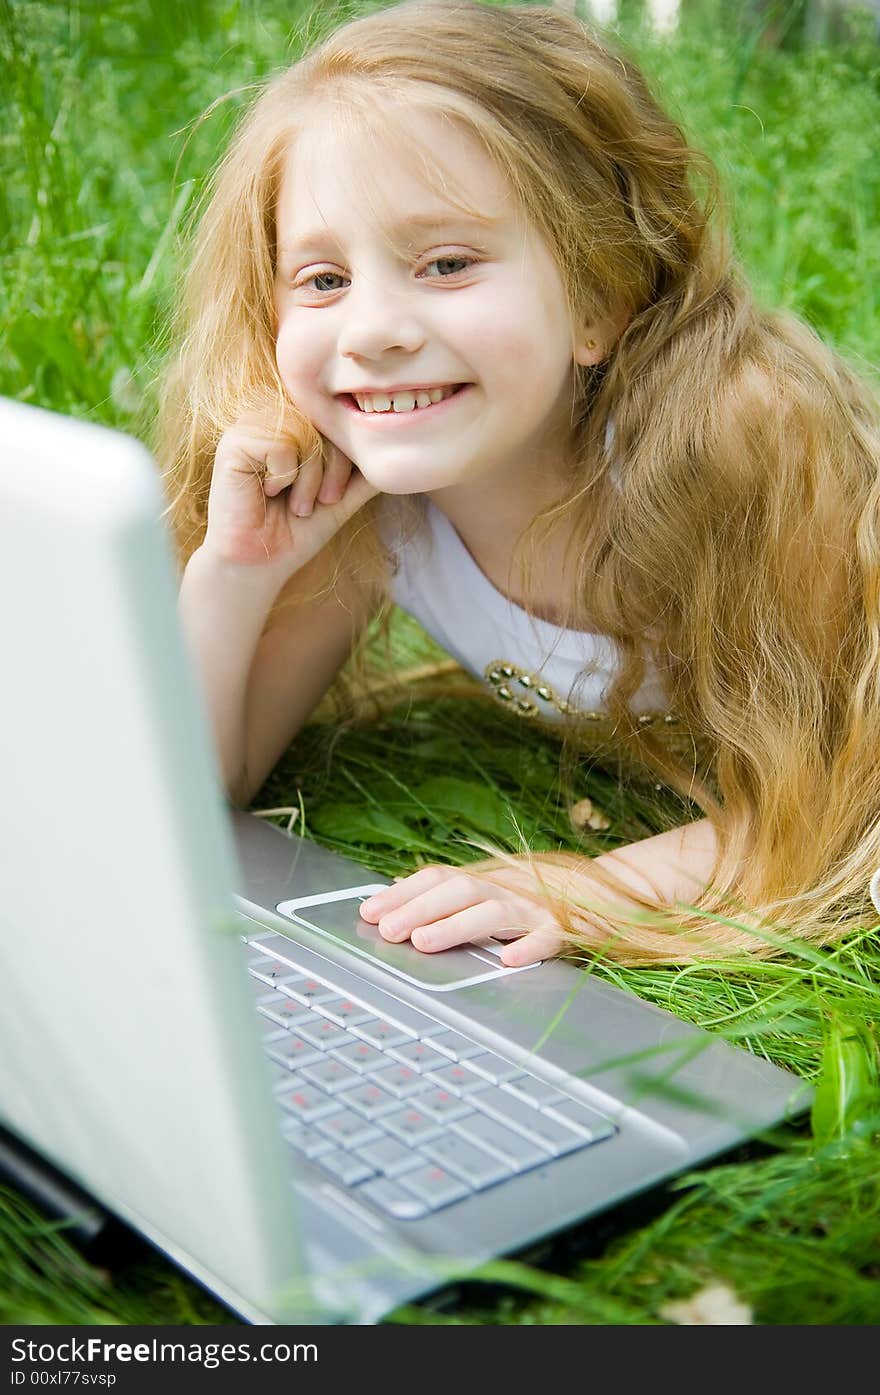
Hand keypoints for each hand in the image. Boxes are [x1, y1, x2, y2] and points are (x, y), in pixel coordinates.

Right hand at [204, 411, 377, 573]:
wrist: (260, 564)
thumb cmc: (295, 532)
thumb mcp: (341, 499)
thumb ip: (364, 475)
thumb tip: (401, 455)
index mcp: (294, 429)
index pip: (337, 424)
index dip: (343, 462)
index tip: (329, 498)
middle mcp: (272, 422)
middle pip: (323, 424)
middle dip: (331, 471)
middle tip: (315, 503)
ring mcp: (250, 429)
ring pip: (305, 433)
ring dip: (308, 479)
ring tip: (294, 504)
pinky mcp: (233, 443)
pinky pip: (280, 444)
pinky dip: (284, 476)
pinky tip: (267, 492)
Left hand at [359, 864, 566, 967]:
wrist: (605, 894)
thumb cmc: (536, 900)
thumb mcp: (491, 893)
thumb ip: (451, 897)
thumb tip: (396, 898)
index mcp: (486, 881)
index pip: (438, 878)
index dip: (402, 893)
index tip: (369, 912)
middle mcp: (506, 889)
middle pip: (459, 891)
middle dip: (419, 908)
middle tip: (388, 931)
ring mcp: (535, 908)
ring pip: (493, 912)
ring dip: (456, 926)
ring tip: (424, 942)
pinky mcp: (565, 930)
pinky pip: (548, 937)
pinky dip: (529, 946)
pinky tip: (508, 960)